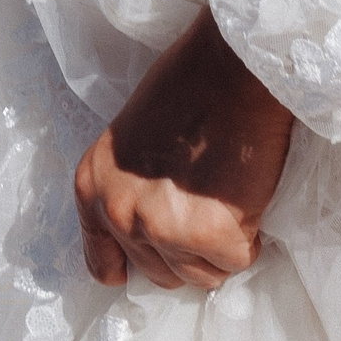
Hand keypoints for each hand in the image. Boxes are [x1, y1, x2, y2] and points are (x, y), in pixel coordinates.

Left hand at [73, 8, 293, 290]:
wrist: (231, 65)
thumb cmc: (186, 86)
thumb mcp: (131, 139)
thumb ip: (130, 188)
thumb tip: (150, 233)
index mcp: (93, 187)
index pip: (101, 261)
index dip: (129, 264)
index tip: (148, 262)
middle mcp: (120, 213)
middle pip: (159, 273)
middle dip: (185, 248)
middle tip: (205, 202)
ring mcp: (164, 228)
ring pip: (200, 276)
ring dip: (216, 247)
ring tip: (224, 194)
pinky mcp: (211, 237)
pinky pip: (237, 261)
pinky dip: (248, 236)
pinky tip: (245, 194)